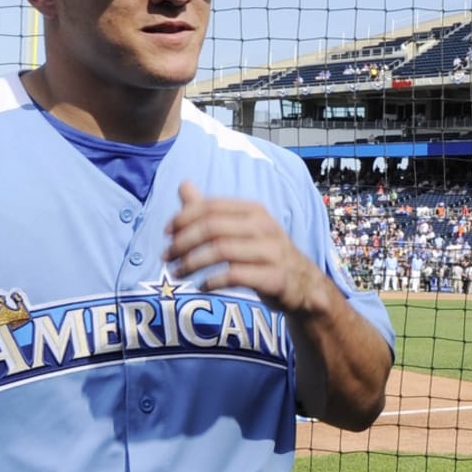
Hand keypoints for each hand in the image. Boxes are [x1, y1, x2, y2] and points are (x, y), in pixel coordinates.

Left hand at [163, 181, 320, 314]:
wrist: (305, 285)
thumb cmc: (265, 254)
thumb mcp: (242, 228)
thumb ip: (211, 211)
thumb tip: (183, 186)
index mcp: (254, 211)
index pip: (211, 207)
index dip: (184, 218)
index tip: (166, 234)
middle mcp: (264, 227)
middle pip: (213, 228)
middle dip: (183, 242)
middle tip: (166, 257)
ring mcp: (271, 252)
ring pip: (222, 251)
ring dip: (193, 262)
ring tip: (176, 273)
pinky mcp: (275, 277)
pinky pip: (236, 276)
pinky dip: (213, 281)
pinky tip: (202, 285)